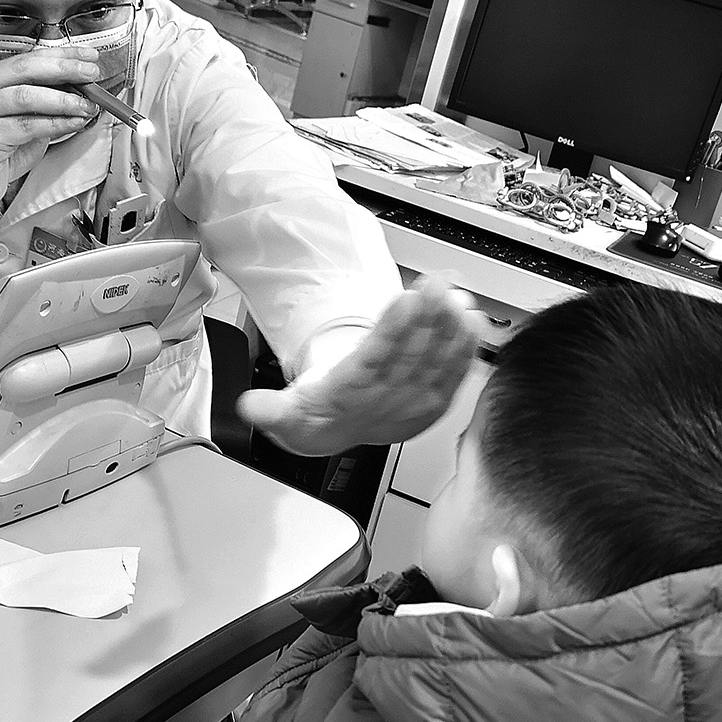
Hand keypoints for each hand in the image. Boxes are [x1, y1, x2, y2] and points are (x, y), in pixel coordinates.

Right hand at [0, 46, 101, 231]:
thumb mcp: (26, 123)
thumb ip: (47, 108)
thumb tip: (81, 96)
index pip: (30, 58)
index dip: (62, 54)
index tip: (88, 57)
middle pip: (27, 68)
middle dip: (64, 69)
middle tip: (90, 75)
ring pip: (26, 95)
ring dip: (62, 99)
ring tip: (85, 105)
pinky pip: (26, 125)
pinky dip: (55, 123)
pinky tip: (72, 123)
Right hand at [238, 275, 484, 456]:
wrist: (336, 438)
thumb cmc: (316, 416)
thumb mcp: (284, 415)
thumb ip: (268, 409)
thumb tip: (249, 405)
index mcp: (352, 398)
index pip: (374, 361)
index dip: (392, 331)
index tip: (405, 300)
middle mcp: (387, 402)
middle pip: (412, 356)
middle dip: (428, 317)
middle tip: (437, 283)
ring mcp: (413, 403)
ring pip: (436, 361)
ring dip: (451, 327)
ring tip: (457, 294)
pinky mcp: (433, 402)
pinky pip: (454, 373)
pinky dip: (465, 347)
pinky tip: (472, 321)